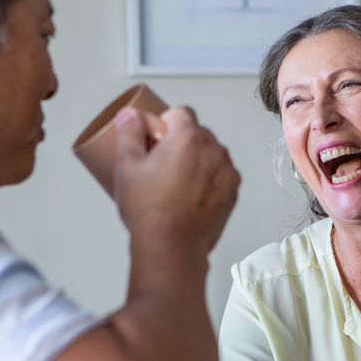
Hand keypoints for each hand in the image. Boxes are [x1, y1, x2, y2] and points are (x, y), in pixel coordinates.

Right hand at [113, 106, 239, 256]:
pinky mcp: (233, 191)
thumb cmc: (150, 211)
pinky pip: (219, 174)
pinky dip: (207, 179)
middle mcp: (213, 150)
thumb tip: (130, 116)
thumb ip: (129, 132)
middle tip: (159, 168)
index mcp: (188, 137)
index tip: (154, 142)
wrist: (172, 248)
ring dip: (196, 161)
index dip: (163, 125)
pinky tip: (189, 197)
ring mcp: (227, 171)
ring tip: (174, 186)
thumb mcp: (128, 166)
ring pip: (209, 153)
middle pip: (196, 133)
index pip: (179, 113)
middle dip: (179, 143)